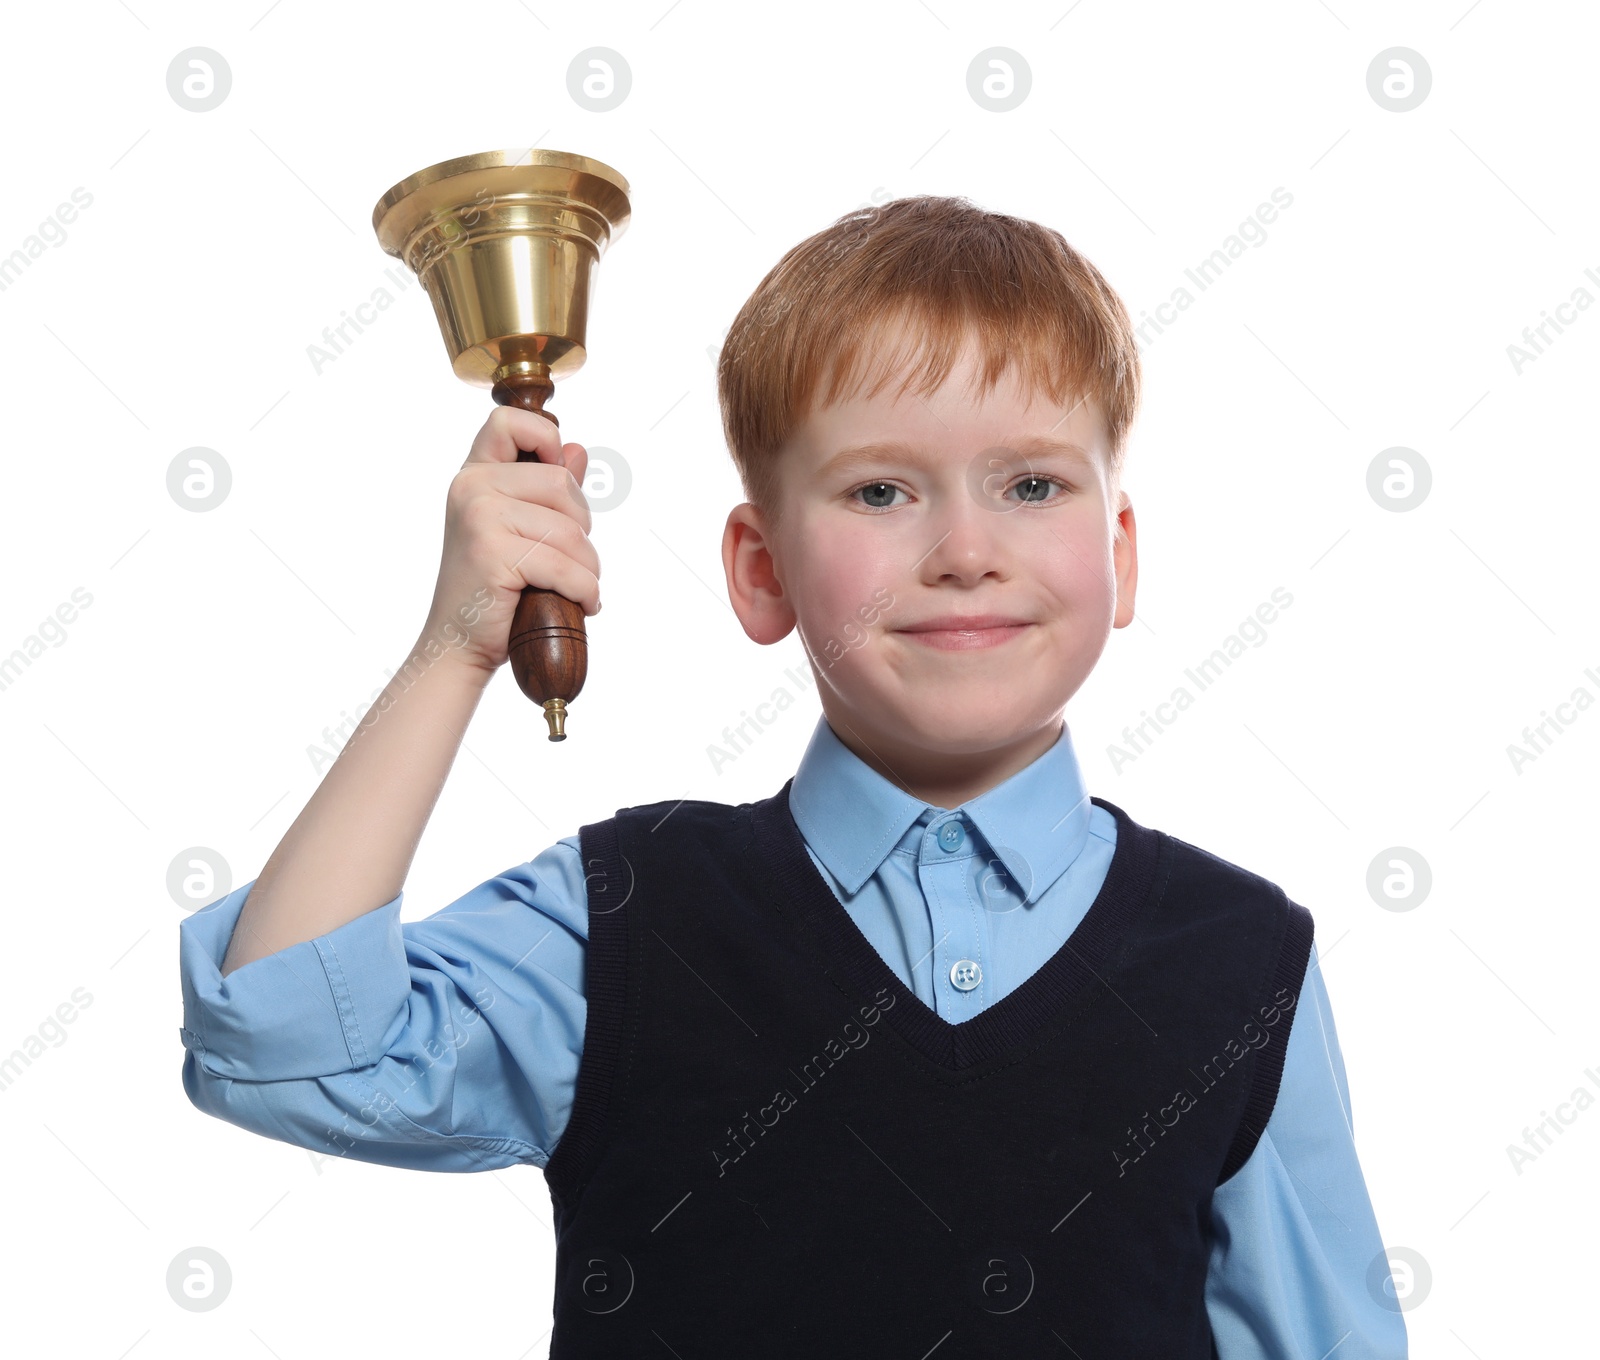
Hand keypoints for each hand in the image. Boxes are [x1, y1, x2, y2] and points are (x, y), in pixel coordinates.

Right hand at [421, 406, 599, 674]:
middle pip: (561, 483)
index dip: (545, 439)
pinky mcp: (493, 553)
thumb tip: (576, 450)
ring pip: (571, 530)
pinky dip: (585, 591)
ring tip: (574, 588)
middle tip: (569, 559)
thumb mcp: (517, 531)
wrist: (458, 644)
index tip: (556, 479)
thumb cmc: (492, 590)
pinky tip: (582, 605)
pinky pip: (566, 566)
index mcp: (474, 476)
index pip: (510, 421)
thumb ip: (544, 489)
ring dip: (588, 568)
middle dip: (581, 527)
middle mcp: (471, 488)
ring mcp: (479, 517)